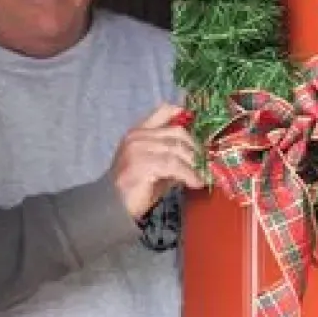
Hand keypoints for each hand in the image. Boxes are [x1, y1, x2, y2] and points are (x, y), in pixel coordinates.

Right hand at [109, 103, 205, 220]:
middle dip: (195, 148)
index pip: (162, 111)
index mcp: (138, 133)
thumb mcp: (155, 167)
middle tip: (205, 163)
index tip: (197, 122)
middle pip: (177, 132)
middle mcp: (137, 136)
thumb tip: (198, 157)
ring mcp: (138, 148)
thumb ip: (171, 156)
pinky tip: (195, 183)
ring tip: (201, 176)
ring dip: (194, 164)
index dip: (182, 113)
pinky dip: (189, 175)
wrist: (112, 205)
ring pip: (177, 149)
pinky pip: (174, 165)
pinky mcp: (142, 163)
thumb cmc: (134, 188)